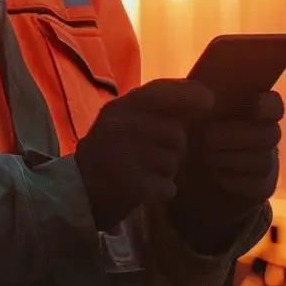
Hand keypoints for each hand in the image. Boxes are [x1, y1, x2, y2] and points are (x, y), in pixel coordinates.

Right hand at [73, 79, 215, 230]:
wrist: (75, 194)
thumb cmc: (108, 154)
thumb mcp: (122, 121)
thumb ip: (154, 108)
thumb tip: (205, 97)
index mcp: (118, 108)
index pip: (158, 91)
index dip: (187, 94)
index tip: (209, 101)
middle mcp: (119, 126)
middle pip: (175, 132)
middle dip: (174, 147)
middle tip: (154, 156)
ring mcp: (124, 155)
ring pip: (174, 161)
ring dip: (167, 171)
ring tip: (145, 172)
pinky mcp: (130, 184)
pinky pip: (168, 186)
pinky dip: (163, 191)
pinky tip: (145, 189)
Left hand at [169, 91, 283, 250]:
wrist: (190, 179)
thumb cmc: (190, 138)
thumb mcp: (192, 117)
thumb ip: (198, 100)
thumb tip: (197, 90)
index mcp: (253, 111)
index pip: (274, 105)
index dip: (269, 105)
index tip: (256, 106)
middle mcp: (266, 136)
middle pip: (270, 133)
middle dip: (236, 135)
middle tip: (205, 137)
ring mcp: (267, 163)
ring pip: (263, 159)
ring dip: (230, 157)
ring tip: (202, 156)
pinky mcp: (261, 188)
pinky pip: (257, 183)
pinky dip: (233, 179)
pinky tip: (214, 174)